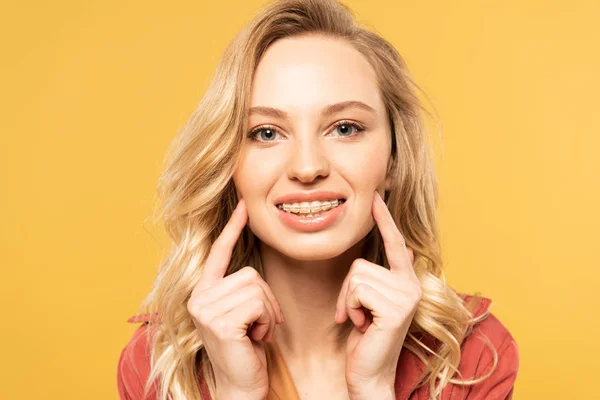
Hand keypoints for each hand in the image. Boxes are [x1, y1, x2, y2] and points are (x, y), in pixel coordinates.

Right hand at [187, 199, 284, 399]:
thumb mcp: (241, 313)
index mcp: (203, 292)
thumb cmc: (246, 349)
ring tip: (256, 332)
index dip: (232, 228)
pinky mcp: (220, 322)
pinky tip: (256, 338)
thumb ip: (240, 289)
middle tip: (259, 325)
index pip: (219, 253)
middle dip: (266, 300)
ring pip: (257, 287)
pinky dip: (267, 321)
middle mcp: (199, 297)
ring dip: (267, 312)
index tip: (243, 205)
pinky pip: (259, 303)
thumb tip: (252, 270)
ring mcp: (206, 309)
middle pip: (250, 274)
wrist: (241, 386)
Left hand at [335, 191, 420, 397]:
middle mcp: (411, 285)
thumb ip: (375, 279)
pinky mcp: (396, 308)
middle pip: (360, 264)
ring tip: (361, 321)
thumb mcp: (369, 303)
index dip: (383, 219)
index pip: (394, 243)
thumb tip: (386, 254)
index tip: (375, 196)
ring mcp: (406, 295)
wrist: (368, 374)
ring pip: (356, 276)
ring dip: (348, 301)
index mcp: (406, 281)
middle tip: (356, 314)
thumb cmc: (365, 339)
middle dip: (347, 291)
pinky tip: (362, 326)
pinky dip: (350, 308)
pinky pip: (357, 290)